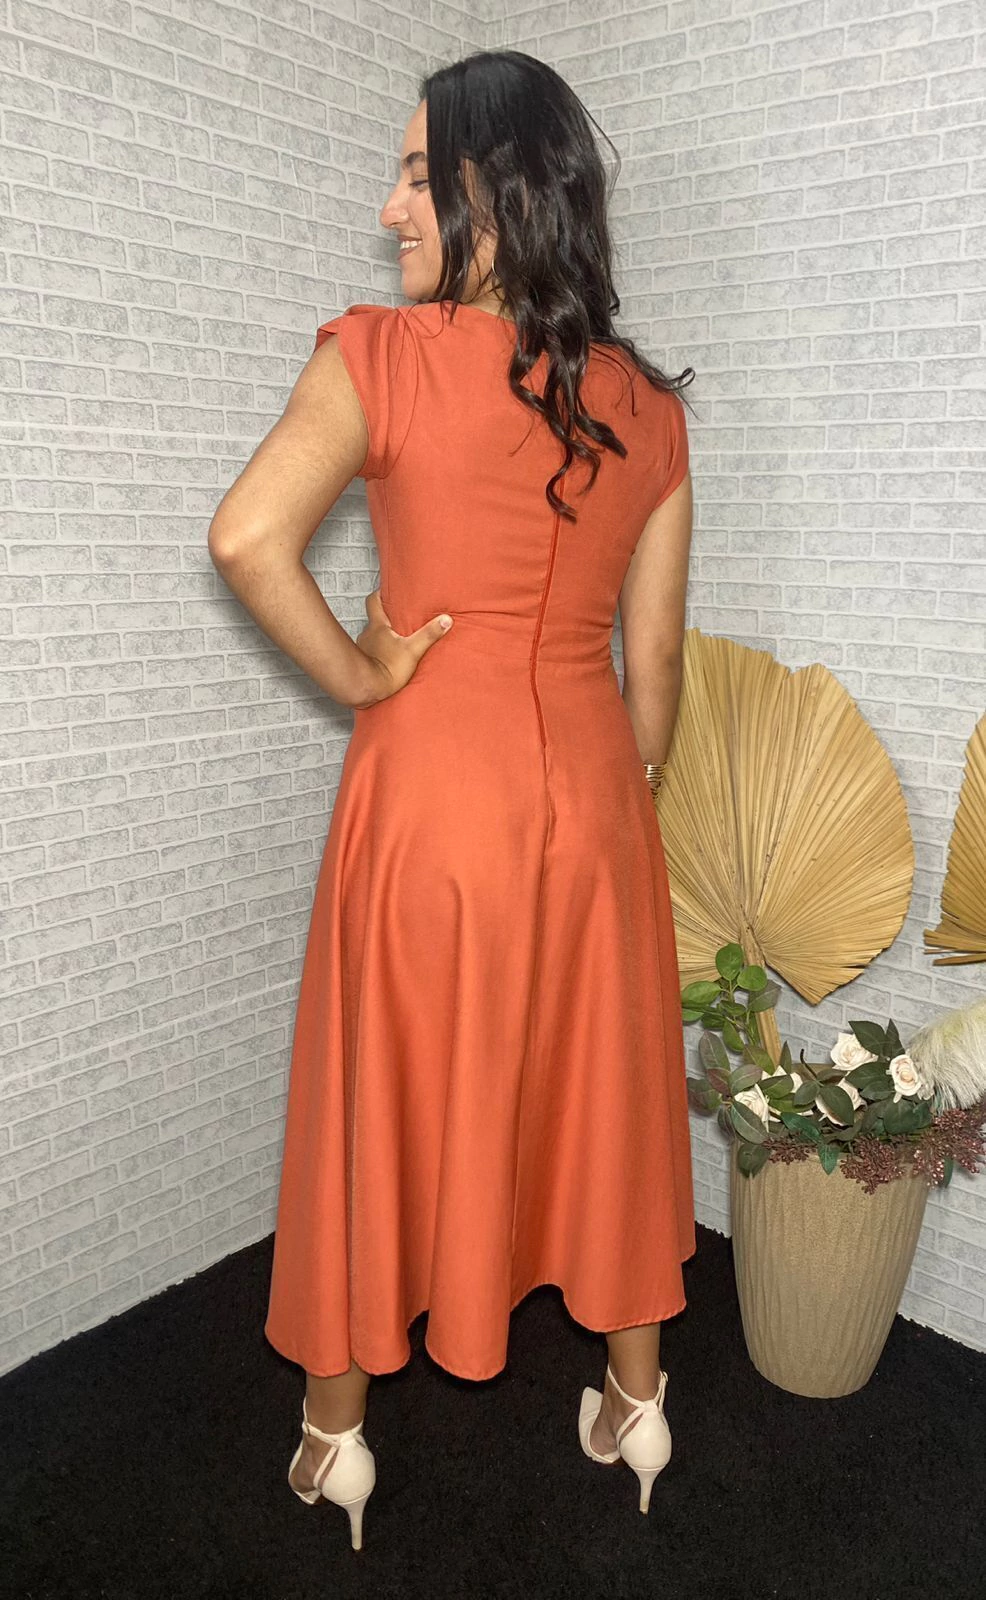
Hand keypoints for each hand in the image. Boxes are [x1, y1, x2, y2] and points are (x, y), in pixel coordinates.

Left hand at [353, 588, 452, 706]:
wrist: (367, 689)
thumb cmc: (387, 669)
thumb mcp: (413, 650)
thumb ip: (429, 634)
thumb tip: (446, 620)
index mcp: (378, 626)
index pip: (373, 601)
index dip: (380, 594)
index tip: (388, 592)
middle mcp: (367, 634)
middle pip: (374, 618)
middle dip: (386, 617)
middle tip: (400, 618)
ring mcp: (363, 648)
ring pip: (373, 636)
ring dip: (383, 636)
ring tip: (397, 640)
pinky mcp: (363, 662)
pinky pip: (371, 651)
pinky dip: (379, 652)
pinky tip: (388, 658)